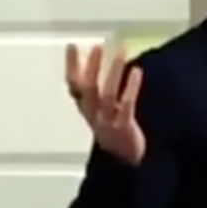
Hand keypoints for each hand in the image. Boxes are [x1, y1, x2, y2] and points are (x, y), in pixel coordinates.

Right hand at [65, 43, 144, 165]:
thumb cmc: (112, 131)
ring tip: (121, 52)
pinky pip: (126, 105)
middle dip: (92, 67)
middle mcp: (93, 115)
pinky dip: (130, 87)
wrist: (123, 162)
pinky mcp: (123, 127)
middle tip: (97, 46)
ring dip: (113, 72)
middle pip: (88, 89)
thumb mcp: (99, 111)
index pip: (73, 86)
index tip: (71, 45)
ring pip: (107, 95)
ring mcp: (107, 121)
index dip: (71, 66)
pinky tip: (136, 72)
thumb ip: (96, 91)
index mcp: (86, 109)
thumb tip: (97, 63)